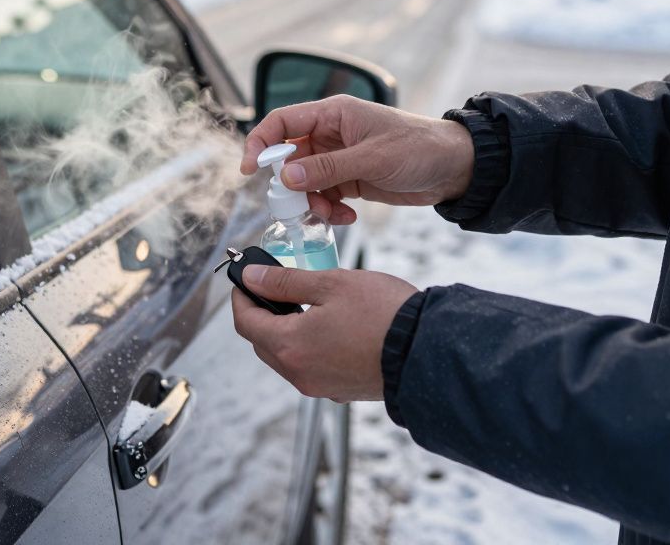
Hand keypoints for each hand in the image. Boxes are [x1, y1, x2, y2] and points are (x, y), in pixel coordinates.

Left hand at [231, 265, 417, 402]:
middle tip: (274, 288)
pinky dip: (309, 348)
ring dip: (286, 332)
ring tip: (305, 304)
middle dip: (262, 315)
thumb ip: (285, 281)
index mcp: (290, 346)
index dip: (241, 298)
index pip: (246, 323)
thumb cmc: (382, 314)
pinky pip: (311, 368)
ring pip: (287, 358)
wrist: (428, 351)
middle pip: (263, 343)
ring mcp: (321, 386)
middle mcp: (300, 374)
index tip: (245, 280)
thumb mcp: (331, 284)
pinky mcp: (341, 390)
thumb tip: (252, 278)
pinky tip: (329, 328)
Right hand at [242, 95, 473, 224]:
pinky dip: (329, 209)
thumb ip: (328, 169)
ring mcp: (339, 158)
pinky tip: (347, 215)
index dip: (260, 143)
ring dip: (311, 202)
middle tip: (299, 205)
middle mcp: (331, 134)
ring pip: (304, 182)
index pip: (282, 122)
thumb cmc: (420, 147)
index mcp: (333, 114)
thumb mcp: (372, 158)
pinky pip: (324, 196)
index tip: (250, 170)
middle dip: (290, 185)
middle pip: (289, 159)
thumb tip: (287, 177)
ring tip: (331, 213)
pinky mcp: (350, 180)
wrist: (455, 168)